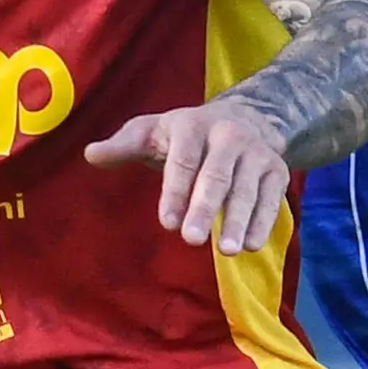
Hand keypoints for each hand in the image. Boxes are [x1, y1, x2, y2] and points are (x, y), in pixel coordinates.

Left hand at [86, 99, 291, 253]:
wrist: (248, 117)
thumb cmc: (187, 135)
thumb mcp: (153, 131)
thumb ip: (124, 146)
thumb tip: (90, 155)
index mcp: (192, 125)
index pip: (184, 161)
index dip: (176, 192)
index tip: (167, 223)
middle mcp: (228, 136)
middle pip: (216, 177)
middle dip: (205, 209)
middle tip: (192, 240)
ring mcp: (256, 154)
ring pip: (246, 190)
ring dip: (238, 221)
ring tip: (228, 251)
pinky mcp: (277, 171)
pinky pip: (271, 199)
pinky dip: (263, 222)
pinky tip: (251, 245)